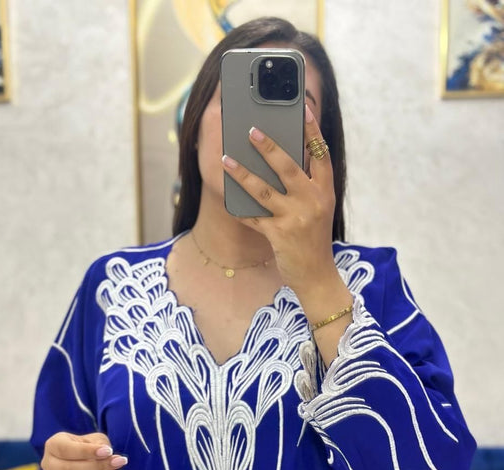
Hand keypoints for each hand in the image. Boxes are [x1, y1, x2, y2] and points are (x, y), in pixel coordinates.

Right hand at [42, 432, 125, 469]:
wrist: (84, 460)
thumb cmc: (90, 447)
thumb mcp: (94, 440)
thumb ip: (100, 446)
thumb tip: (109, 457)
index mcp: (53, 445)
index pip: (66, 449)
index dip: (87, 451)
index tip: (109, 451)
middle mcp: (48, 465)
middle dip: (97, 467)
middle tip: (119, 463)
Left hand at [221, 104, 345, 300]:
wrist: (317, 276)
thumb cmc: (313, 240)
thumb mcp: (318, 211)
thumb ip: (305, 188)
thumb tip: (277, 162)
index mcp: (325, 192)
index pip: (321, 155)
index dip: (313, 132)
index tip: (305, 109)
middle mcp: (313, 202)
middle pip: (288, 167)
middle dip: (268, 147)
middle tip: (251, 130)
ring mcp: (295, 218)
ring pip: (263, 190)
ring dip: (242, 173)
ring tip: (226, 159)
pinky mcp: (279, 235)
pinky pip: (253, 217)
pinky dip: (239, 208)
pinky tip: (226, 198)